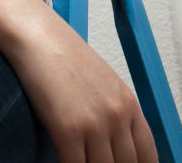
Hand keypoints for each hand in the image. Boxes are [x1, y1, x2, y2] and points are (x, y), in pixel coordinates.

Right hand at [5, 0, 158, 162]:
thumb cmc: (59, 51)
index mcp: (128, 102)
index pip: (148, 155)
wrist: (34, 33)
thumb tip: (110, 141)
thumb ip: (111, 110)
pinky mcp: (69, 130)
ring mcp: (95, 124)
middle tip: (93, 162)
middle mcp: (117, 115)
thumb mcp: (99, 79)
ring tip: (76, 160)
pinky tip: (59, 161)